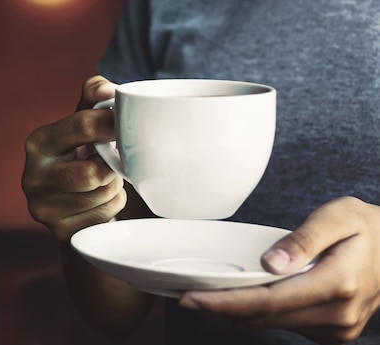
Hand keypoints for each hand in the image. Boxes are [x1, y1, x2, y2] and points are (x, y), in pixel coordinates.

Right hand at [22, 76, 125, 240]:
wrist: (70, 202)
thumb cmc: (81, 153)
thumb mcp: (83, 122)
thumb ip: (94, 96)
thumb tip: (106, 88)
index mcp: (38, 143)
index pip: (82, 126)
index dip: (112, 123)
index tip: (127, 124)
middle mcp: (32, 177)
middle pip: (93, 172)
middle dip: (111, 166)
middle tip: (114, 160)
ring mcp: (43, 208)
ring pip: (103, 195)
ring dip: (115, 185)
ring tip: (106, 178)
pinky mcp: (59, 231)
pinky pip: (105, 215)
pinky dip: (113, 205)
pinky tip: (102, 198)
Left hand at [179, 196, 379, 344]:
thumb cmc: (368, 227)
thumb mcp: (340, 215)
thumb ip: (304, 238)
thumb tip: (270, 263)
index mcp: (338, 282)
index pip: (269, 301)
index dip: (226, 303)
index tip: (192, 298)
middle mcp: (339, 314)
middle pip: (266, 318)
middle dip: (222, 309)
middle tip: (186, 298)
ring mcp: (339, 328)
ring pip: (275, 325)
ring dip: (238, 314)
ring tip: (206, 299)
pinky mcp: (335, 332)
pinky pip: (288, 326)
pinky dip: (262, 315)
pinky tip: (241, 302)